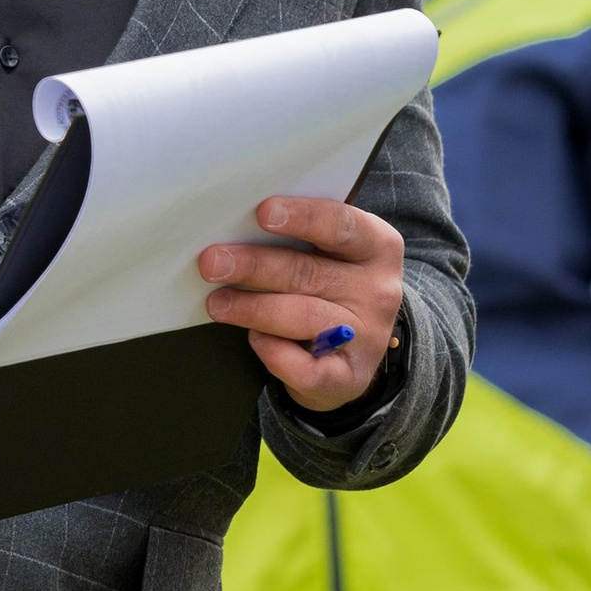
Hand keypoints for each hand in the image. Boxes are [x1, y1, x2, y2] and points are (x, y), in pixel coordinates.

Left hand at [199, 194, 405, 408]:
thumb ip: (298, 240)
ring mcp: (367, 336)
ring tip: (217, 302)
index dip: (303, 218)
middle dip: (255, 266)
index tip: (263, 212)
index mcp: (377, 247)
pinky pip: (305, 368)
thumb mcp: (330, 256)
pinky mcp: (348, 378)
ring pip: (303, 317)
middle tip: (213, 262)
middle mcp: (378, 290)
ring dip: (253, 308)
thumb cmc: (329, 291)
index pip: (341, 225)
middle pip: (309, 272)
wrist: (353, 355)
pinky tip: (255, 339)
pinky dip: (274, 353)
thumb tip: (235, 227)